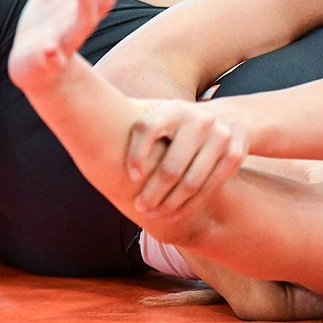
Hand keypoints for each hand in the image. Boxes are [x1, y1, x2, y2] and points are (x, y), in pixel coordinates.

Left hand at [9, 0, 126, 92]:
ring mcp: (66, 42)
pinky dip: (54, 55)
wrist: (32, 67)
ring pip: (82, 25)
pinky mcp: (48, 62)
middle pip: (101, 0)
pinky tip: (50, 48)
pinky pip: (54, 60)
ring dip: (85, 6)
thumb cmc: (49, 24)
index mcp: (86, 4)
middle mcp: (81, 21)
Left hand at [127, 99, 247, 217]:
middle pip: (171, 165)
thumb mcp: (160, 109)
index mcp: (173, 108)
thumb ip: (132, 112)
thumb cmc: (181, 120)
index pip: (147, 128)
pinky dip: (192, 204)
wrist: (234, 117)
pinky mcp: (235, 154)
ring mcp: (220, 136)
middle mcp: (198, 119)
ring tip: (156, 214)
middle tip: (139, 207)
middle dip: (152, 193)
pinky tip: (177, 213)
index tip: (130, 176)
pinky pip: (211, 186)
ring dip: (170, 203)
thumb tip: (87, 111)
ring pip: (192, 181)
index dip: (136, 153)